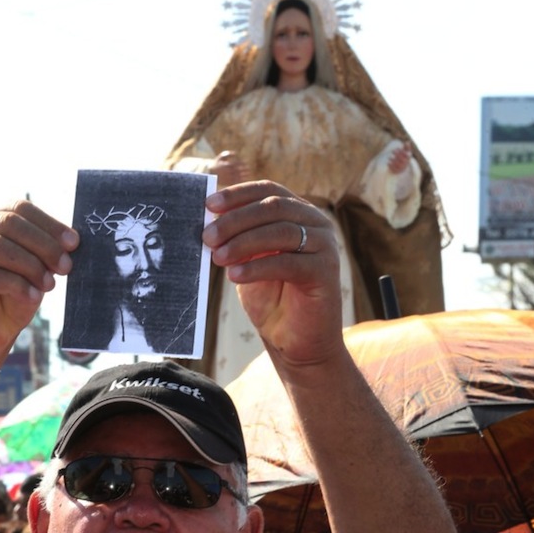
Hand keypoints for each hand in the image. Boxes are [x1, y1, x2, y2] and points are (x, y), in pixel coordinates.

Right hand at [0, 200, 76, 368]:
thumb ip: (42, 250)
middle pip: (9, 222)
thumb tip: (71, 239)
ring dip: (32, 264)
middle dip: (44, 244)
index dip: (48, 223)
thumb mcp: (29, 269)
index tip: (74, 242)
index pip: (17, 207)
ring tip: (50, 285)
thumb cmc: (5, 301)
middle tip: (65, 265)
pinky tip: (34, 297)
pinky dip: (17, 284)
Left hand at [203, 180, 342, 368]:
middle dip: (235, 220)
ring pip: (280, 232)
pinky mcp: (326, 272)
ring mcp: (324, 246)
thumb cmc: (272, 300)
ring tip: (217, 257)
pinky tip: (235, 275)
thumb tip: (208, 220)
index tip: (209, 204)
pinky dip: (257, 267)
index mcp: (298, 213)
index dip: (238, 194)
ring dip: (243, 243)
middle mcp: (316, 224)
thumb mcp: (249, 261)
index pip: (269, 190)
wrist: (297, 342)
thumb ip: (237, 238)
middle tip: (207, 237)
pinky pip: (288, 262)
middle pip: (273, 208)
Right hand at [212, 151, 251, 187]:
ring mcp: (227, 177)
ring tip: (248, 174)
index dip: (243, 164)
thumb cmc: (216, 163)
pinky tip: (244, 179)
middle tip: (249, 169)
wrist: (209, 173)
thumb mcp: (221, 157)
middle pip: (239, 170)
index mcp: (227, 165)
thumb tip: (236, 153)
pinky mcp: (227, 182)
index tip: (246, 164)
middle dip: (244, 170)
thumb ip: (229, 154)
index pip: (237, 164)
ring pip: (238, 177)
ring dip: (244, 175)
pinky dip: (240, 181)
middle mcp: (228, 171)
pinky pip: (235, 182)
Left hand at [387, 141, 412, 174]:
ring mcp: (402, 168)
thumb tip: (408, 141)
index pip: (406, 156)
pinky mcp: (397, 172)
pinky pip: (395, 170)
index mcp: (408, 159)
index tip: (397, 149)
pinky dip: (391, 166)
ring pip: (398, 165)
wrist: (401, 166)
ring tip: (389, 157)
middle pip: (403, 160)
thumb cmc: (403, 156)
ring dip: (394, 161)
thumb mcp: (405, 151)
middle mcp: (406, 164)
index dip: (401, 152)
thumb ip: (406, 147)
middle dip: (397, 155)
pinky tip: (388, 163)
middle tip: (393, 151)